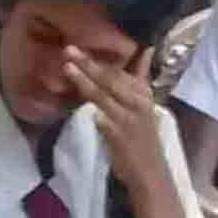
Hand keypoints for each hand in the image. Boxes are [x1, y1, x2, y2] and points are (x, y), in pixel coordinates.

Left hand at [59, 47, 171, 181]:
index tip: (79, 48)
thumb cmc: (143, 135)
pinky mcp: (118, 134)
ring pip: (102, 95)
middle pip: (110, 79)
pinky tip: (77, 100)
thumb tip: (146, 50)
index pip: (120, 72)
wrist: (150, 169)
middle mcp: (138, 102)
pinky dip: (90, 110)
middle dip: (89, 64)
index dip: (99, 60)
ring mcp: (128, 118)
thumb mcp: (144, 103)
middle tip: (69, 50)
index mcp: (144, 92)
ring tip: (67, 67)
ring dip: (84, 80)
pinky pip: (100, 119)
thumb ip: (140, 77)